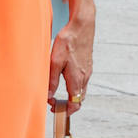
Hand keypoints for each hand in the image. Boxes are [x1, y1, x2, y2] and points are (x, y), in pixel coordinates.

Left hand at [49, 0, 93, 115]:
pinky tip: (65, 78)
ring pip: (81, 90)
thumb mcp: (55, 61)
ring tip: (57, 91)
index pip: (75, 103)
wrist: (82, 26)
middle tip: (53, 102)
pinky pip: (83, 81)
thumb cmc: (68, 42)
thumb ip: (52, 81)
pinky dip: (75, 86)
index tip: (56, 110)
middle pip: (79, 99)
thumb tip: (49, 96)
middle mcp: (85, 77)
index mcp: (77, 79)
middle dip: (68, 104)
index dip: (66, 111)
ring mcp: (88, 71)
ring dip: (71, 95)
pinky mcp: (88, 64)